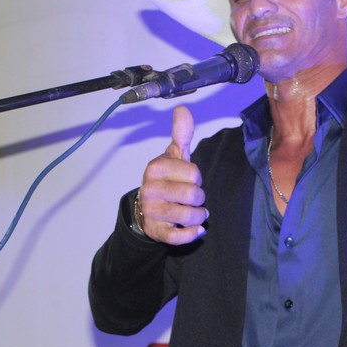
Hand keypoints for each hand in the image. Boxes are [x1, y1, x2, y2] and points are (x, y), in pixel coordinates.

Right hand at [136, 106, 208, 244]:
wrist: (146, 209)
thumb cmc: (166, 180)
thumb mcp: (174, 156)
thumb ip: (181, 134)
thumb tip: (182, 108)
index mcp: (155, 168)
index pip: (194, 173)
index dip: (196, 178)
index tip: (188, 179)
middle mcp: (150, 190)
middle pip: (194, 194)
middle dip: (199, 198)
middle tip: (192, 198)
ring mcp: (152, 212)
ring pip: (190, 215)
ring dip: (198, 215)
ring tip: (194, 212)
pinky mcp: (157, 232)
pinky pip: (181, 237)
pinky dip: (193, 234)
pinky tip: (196, 229)